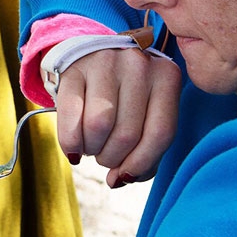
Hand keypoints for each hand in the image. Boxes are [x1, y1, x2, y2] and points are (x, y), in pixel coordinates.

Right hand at [55, 47, 181, 187]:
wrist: (88, 57)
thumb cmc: (120, 96)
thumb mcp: (143, 114)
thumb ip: (144, 149)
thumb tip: (122, 178)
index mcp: (166, 78)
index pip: (160, 133)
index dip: (141, 164)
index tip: (124, 175)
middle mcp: (139, 65)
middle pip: (127, 134)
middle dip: (111, 158)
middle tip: (103, 156)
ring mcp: (105, 63)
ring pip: (99, 126)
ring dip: (91, 149)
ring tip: (90, 146)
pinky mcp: (73, 71)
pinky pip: (71, 119)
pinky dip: (70, 143)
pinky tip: (73, 147)